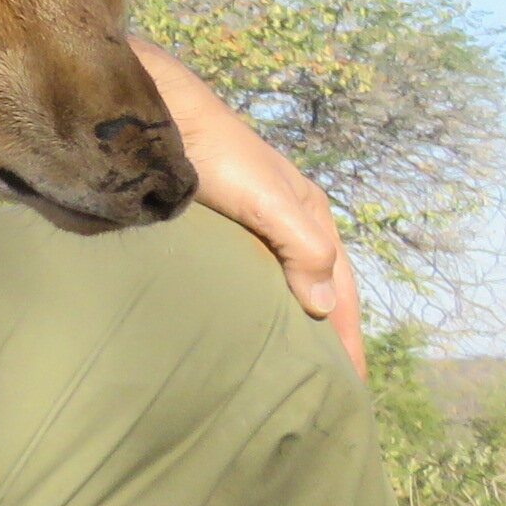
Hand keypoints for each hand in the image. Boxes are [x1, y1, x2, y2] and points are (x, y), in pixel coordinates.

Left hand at [134, 38, 364, 374]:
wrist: (155, 118)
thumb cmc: (216, 155)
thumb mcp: (269, 201)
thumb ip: (302, 247)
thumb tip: (321, 307)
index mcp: (310, 216)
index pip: (340, 289)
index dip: (347, 336)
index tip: (350, 386)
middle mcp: (286, 222)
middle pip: (315, 290)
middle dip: (325, 336)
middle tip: (322, 388)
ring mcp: (250, 227)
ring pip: (279, 286)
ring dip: (288, 324)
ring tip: (285, 370)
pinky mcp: (213, 231)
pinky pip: (244, 278)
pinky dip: (254, 307)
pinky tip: (241, 330)